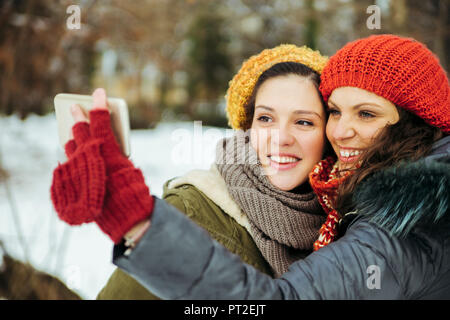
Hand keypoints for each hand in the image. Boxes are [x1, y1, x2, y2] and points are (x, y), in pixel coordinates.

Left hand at [51, 88, 153, 242]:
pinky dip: (73, 160)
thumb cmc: (134, 192)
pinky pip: (69, 167)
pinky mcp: (75, 185)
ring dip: (73, 139)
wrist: (126, 218)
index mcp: (108, 153)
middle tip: (74, 107)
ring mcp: (81, 173)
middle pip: (80, 133)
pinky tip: (73, 158)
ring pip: (71, 150)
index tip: (98, 92)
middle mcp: (91, 161)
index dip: (99, 105)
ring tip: (72, 133)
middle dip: (77, 118)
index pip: (101, 123)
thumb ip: (116, 153)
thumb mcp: (129, 168)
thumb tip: (106, 144)